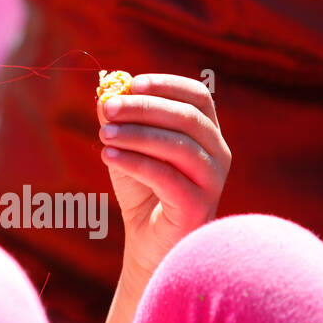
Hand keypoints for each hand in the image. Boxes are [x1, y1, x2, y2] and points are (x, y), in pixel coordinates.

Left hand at [96, 73, 230, 282]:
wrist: (148, 239)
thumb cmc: (141, 187)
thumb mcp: (126, 146)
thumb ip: (119, 119)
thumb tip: (106, 91)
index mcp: (206, 132)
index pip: (198, 96)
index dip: (166, 85)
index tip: (132, 84)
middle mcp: (218, 153)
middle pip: (187, 118)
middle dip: (143, 108)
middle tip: (108, 107)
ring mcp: (213, 181)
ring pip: (178, 146)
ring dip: (136, 135)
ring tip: (103, 134)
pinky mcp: (198, 207)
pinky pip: (167, 177)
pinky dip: (135, 162)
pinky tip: (108, 156)